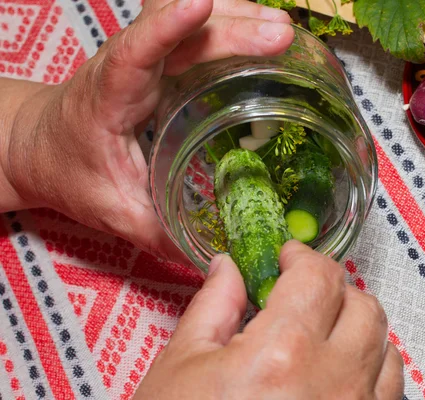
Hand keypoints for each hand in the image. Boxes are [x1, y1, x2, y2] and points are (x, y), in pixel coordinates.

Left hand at [2, 0, 293, 262]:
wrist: (44, 145)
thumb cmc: (71, 171)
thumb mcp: (113, 211)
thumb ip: (160, 234)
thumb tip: (212, 260)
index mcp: (109, 96)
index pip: (136, 52)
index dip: (167, 26)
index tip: (200, 4)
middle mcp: (128, 66)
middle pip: (183, 32)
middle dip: (234, 28)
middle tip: (282, 38)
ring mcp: (147, 58)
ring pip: (194, 22)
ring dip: (239, 19)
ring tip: (284, 33)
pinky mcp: (163, 61)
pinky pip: (198, 32)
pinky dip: (232, 26)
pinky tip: (260, 34)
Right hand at [133, 241, 404, 398]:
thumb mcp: (181, 367)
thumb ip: (212, 305)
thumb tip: (228, 268)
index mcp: (283, 352)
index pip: (320, 277)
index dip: (302, 257)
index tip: (288, 258)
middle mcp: (333, 382)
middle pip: (364, 306)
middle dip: (334, 291)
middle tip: (303, 296)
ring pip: (386, 348)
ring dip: (356, 330)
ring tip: (320, 337)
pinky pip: (388, 392)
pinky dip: (369, 371)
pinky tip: (335, 376)